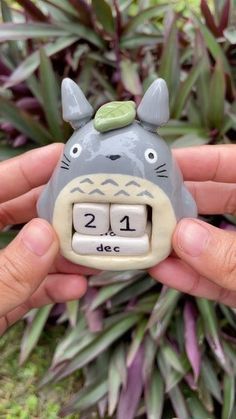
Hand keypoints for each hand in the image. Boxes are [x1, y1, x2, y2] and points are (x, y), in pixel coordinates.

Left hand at [0, 144, 95, 334]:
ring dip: (62, 255)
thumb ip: (5, 273)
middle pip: (17, 218)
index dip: (26, 170)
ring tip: (93, 251)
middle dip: (54, 213)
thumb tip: (43, 235)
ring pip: (28, 255)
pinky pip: (27, 289)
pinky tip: (76, 287)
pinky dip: (51, 288)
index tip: (61, 157)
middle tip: (89, 205)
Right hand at [149, 145, 235, 306]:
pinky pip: (216, 277)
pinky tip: (163, 271)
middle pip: (217, 203)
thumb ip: (230, 255)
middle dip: (179, 204)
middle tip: (145, 204)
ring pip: (210, 243)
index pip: (235, 166)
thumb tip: (183, 236)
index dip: (201, 160)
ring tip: (143, 240)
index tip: (165, 163)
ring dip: (177, 245)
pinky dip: (192, 276)